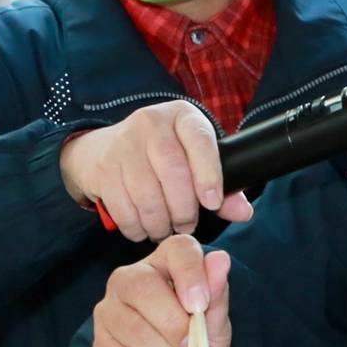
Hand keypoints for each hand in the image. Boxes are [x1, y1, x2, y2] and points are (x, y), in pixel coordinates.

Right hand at [60, 100, 253, 242]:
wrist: (102, 149)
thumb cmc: (159, 157)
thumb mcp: (193, 160)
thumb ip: (222, 187)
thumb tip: (244, 213)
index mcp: (182, 116)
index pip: (200, 140)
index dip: (209, 173)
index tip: (212, 203)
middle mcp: (151, 123)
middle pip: (173, 170)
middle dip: (184, 208)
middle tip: (187, 226)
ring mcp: (123, 143)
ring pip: (146, 192)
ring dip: (160, 222)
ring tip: (165, 230)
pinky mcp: (102, 167)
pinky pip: (123, 206)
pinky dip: (136, 226)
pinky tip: (143, 229)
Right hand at [91, 234, 232, 346]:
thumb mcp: (215, 329)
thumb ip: (216, 297)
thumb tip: (220, 259)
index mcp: (163, 266)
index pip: (176, 248)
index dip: (191, 273)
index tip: (201, 305)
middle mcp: (128, 281)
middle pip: (142, 287)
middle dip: (174, 325)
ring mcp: (108, 313)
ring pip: (135, 331)